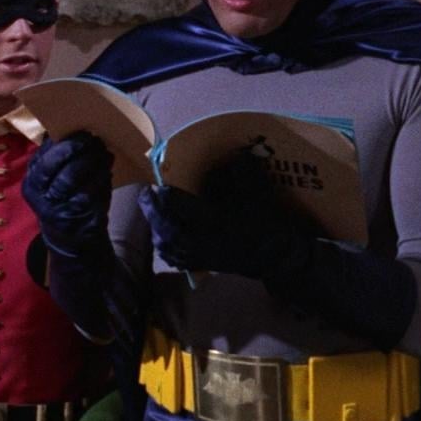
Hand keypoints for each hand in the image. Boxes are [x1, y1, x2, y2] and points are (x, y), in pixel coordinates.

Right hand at [22, 132, 114, 256]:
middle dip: (79, 151)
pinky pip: (92, 192)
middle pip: (60, 168)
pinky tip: (107, 170)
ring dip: (93, 162)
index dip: (63, 144)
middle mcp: (41, 198)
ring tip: (104, 152)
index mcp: (32, 184)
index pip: (44, 159)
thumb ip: (54, 159)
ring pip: (76, 178)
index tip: (80, 133)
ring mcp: (60, 208)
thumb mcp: (49, 181)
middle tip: (95, 140)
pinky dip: (102, 178)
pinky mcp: (79, 216)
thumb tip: (68, 128)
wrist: (69, 236)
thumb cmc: (61, 199)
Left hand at [138, 153, 308, 277]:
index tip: (158, 185)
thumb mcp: (259, 197)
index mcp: (217, 222)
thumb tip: (239, 154)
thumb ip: (247, 175)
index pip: (186, 209)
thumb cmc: (265, 224)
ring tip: (150, 211)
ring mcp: (201, 256)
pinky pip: (176, 260)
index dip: (169, 197)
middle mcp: (204, 241)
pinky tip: (160, 238)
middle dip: (155, 211)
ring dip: (157, 228)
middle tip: (146, 194)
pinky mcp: (202, 265)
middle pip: (170, 229)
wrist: (274, 257)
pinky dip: (165, 248)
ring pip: (169, 245)